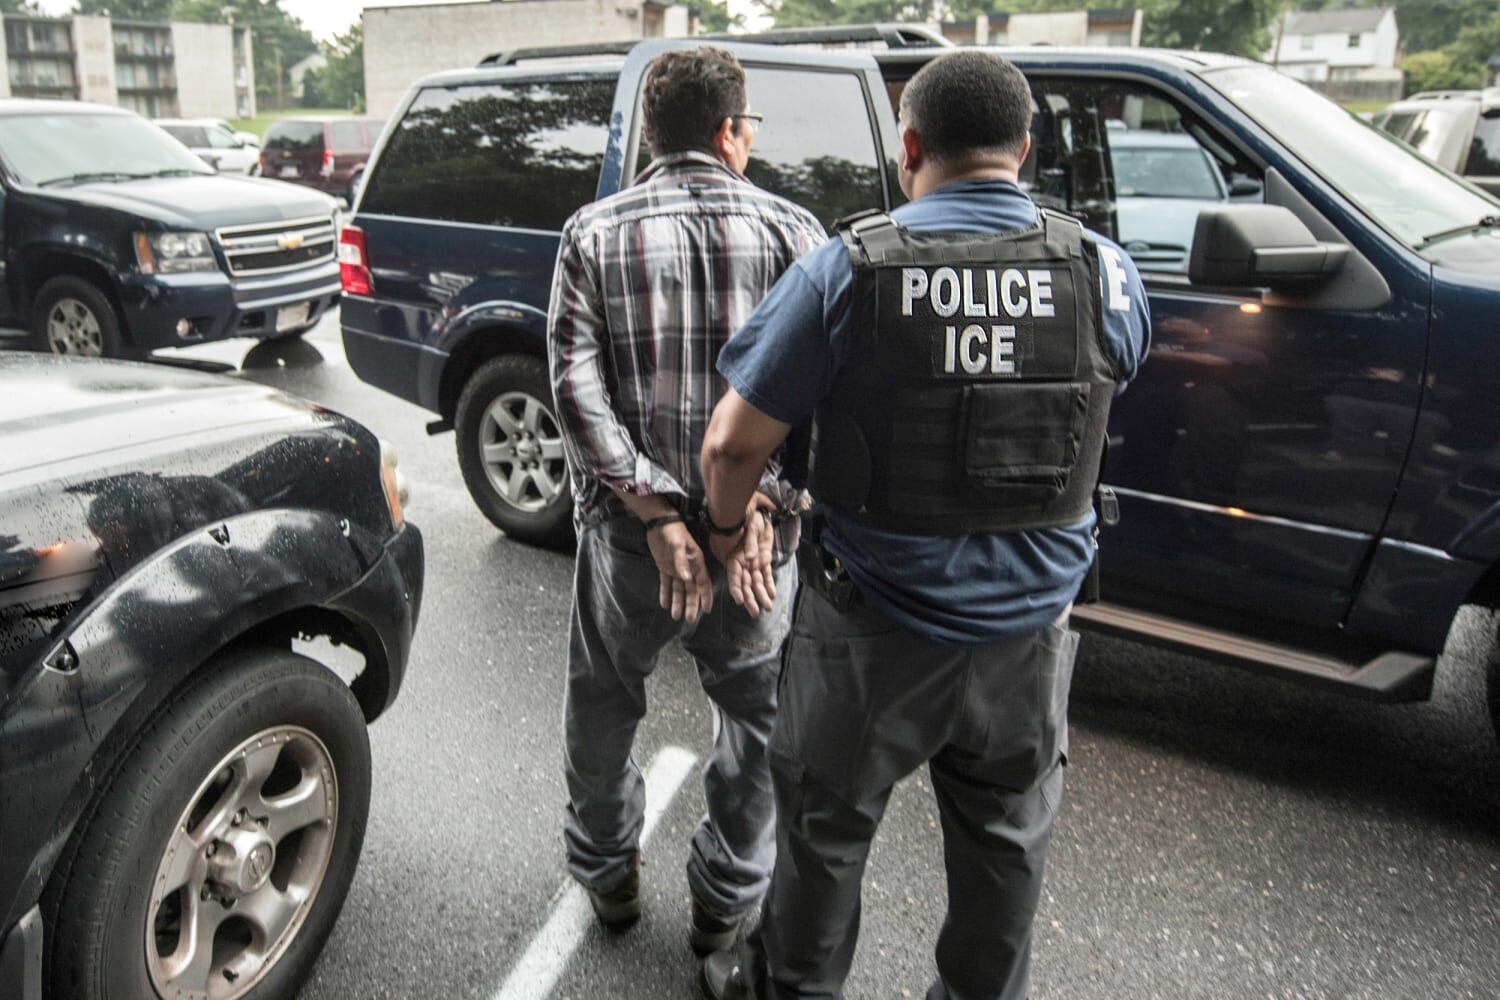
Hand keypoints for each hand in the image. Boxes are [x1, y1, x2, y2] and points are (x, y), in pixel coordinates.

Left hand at [647, 521, 713, 622]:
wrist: (659, 523)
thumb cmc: (673, 531)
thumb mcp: (678, 545)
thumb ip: (682, 562)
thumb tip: (687, 579)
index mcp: (696, 562)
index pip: (703, 583)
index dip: (705, 596)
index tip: (706, 610)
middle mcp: (688, 568)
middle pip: (691, 590)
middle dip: (691, 604)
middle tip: (689, 619)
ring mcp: (676, 569)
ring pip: (678, 589)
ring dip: (678, 602)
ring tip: (676, 616)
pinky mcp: (664, 568)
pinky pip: (666, 584)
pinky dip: (665, 594)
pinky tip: (664, 604)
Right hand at [716, 494, 778, 616]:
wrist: (757, 510)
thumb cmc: (749, 518)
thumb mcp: (750, 528)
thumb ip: (750, 544)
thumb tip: (751, 558)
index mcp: (735, 557)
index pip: (734, 576)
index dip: (736, 588)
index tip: (738, 600)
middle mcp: (743, 563)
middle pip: (746, 584)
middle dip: (750, 599)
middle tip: (755, 613)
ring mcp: (753, 562)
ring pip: (756, 582)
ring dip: (761, 595)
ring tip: (767, 609)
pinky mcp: (763, 559)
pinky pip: (765, 575)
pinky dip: (769, 585)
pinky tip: (772, 595)